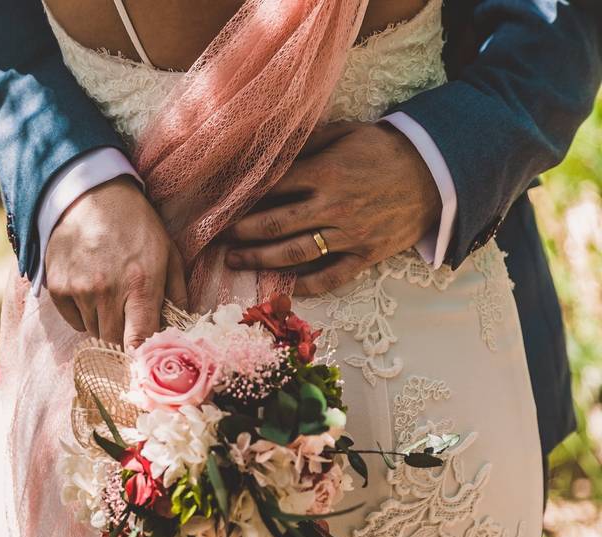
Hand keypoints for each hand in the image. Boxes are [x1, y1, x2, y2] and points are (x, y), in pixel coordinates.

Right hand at [45, 176, 186, 349]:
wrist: (90, 194)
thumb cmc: (136, 224)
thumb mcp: (168, 252)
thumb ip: (177, 293)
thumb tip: (182, 329)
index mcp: (140, 284)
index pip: (138, 342)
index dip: (141, 357)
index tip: (144, 361)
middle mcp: (106, 291)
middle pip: (114, 343)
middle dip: (124, 340)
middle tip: (129, 322)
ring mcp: (79, 290)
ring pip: (93, 333)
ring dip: (104, 325)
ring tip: (110, 297)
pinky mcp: (57, 287)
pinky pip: (73, 321)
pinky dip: (84, 315)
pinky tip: (90, 290)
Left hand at [222, 121, 442, 295]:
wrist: (436, 173)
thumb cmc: (385, 150)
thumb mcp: (347, 132)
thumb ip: (308, 142)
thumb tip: (270, 146)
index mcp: (325, 172)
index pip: (273, 188)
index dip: (243, 198)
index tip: (220, 205)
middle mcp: (333, 206)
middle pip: (274, 224)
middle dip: (240, 233)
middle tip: (215, 238)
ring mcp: (349, 234)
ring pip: (295, 253)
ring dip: (259, 260)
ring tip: (234, 262)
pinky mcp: (366, 255)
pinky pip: (331, 277)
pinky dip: (307, 286)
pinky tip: (284, 288)